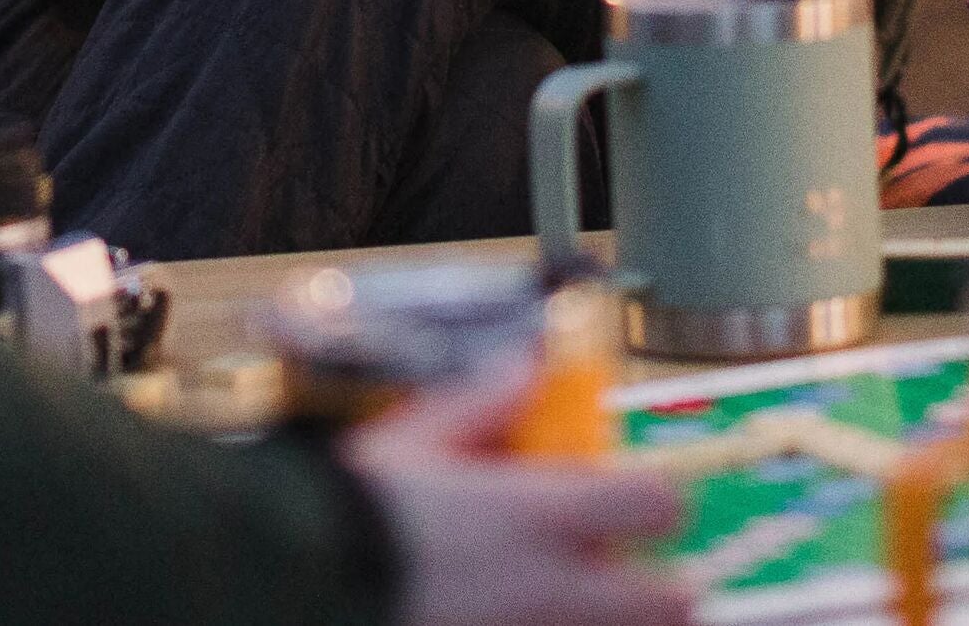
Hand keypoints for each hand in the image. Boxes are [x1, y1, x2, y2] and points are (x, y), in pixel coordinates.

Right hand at [347, 367, 691, 625]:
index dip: (661, 496)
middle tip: (640, 573)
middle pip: (670, 603)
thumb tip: (524, 368)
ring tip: (578, 597)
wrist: (297, 586)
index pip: (656, 503)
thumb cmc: (356, 514)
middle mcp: (552, 586)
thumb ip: (481, 404)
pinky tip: (517, 614)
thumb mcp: (414, 439)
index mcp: (537, 513)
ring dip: (610, 616)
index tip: (643, 493)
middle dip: (669, 590)